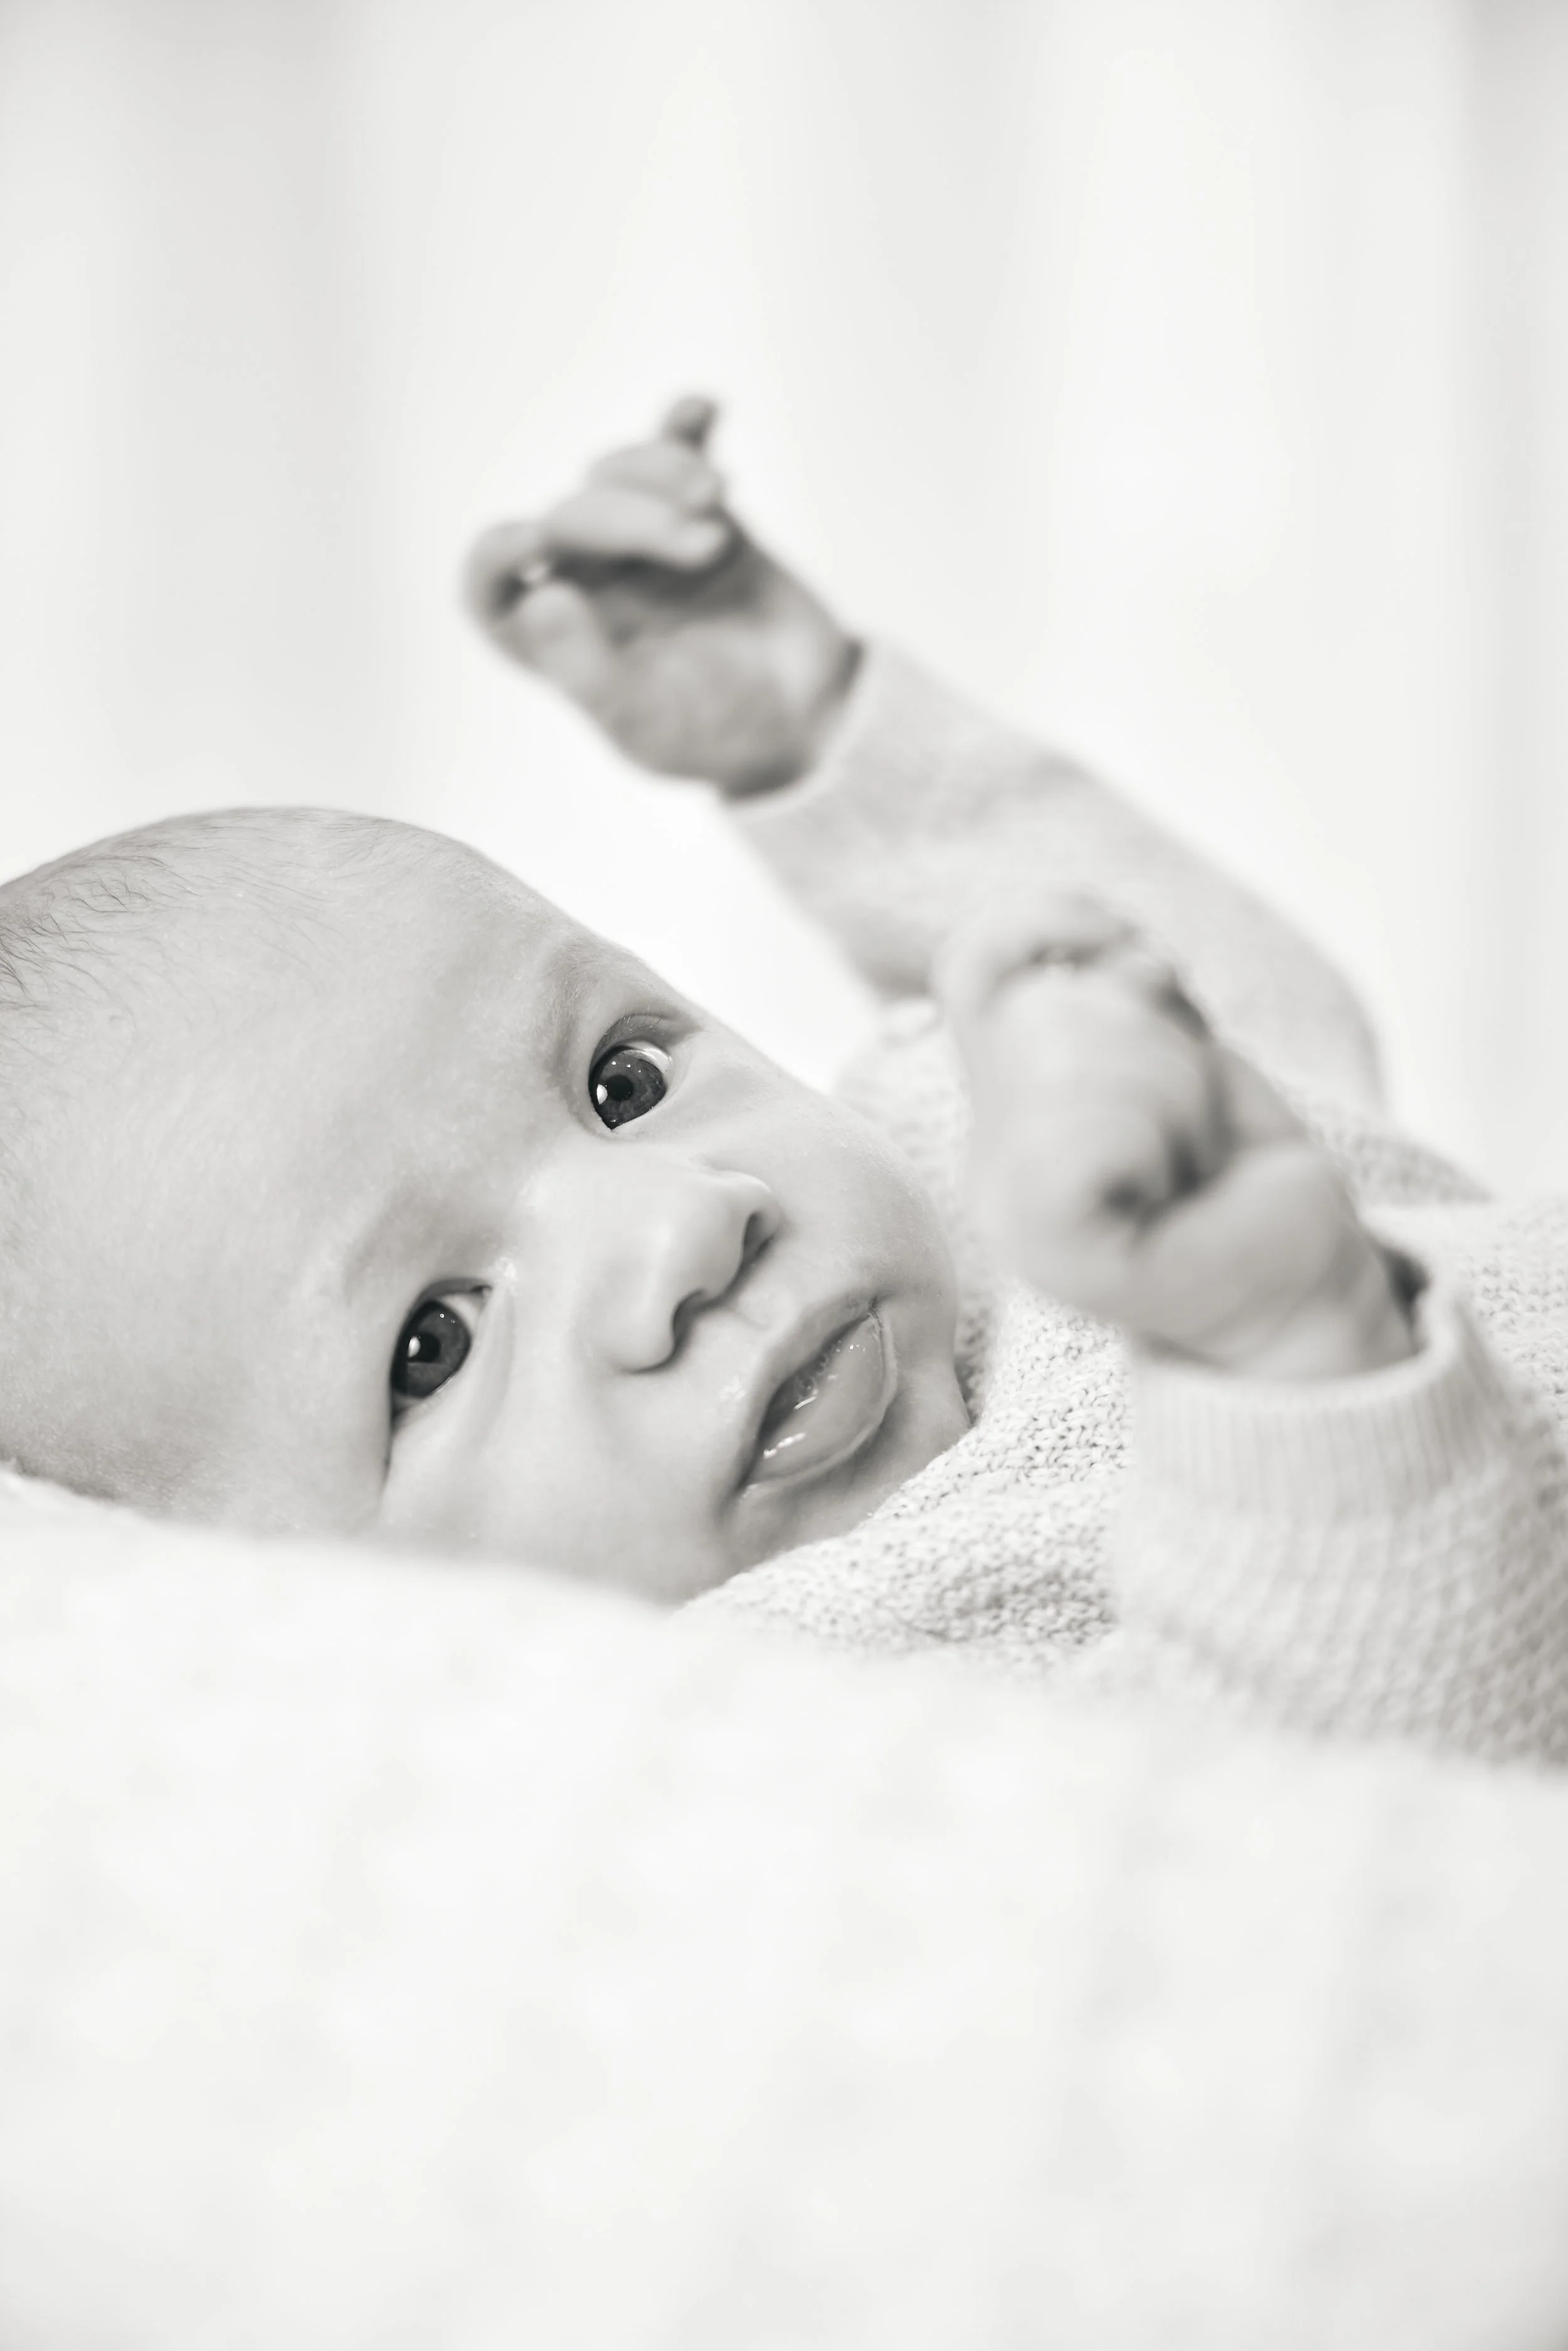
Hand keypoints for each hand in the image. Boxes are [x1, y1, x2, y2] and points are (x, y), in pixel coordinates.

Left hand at [463, 397, 860, 794]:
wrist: (805, 715)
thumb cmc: (715, 732)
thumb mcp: (646, 721)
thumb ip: (587, 667)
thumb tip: (540, 595)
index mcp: (554, 642)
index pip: (490, 586)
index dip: (495, 554)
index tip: (534, 539)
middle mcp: (585, 585)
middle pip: (570, 516)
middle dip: (633, 518)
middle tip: (702, 547)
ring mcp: (638, 546)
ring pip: (615, 476)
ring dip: (662, 474)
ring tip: (718, 503)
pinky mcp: (693, 515)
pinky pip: (674, 455)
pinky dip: (683, 431)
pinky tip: (702, 409)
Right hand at [939, 895, 1415, 1379]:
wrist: (1302, 1286)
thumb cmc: (1239, 1165)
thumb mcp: (1172, 1044)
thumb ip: (1107, 990)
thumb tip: (1113, 959)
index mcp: (1002, 1106)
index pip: (974, 961)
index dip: (1055, 927)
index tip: (1145, 972)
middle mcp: (987, 1160)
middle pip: (1046, 1001)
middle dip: (1155, 1033)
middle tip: (1187, 1119)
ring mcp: (1008, 1212)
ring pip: (1075, 1050)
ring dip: (1175, 1081)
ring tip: (1191, 1152)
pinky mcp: (1054, 1250)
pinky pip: (1091, 1128)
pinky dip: (1167, 1127)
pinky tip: (1183, 1180)